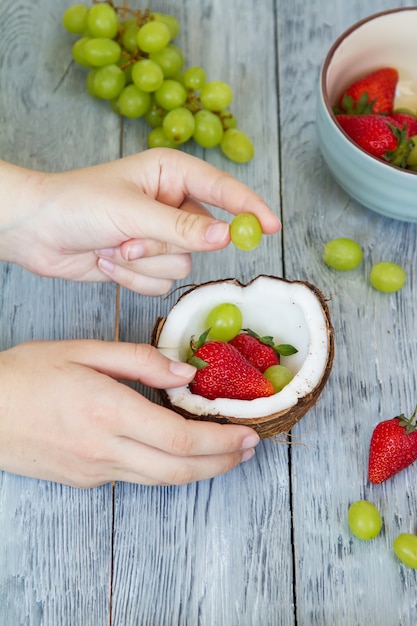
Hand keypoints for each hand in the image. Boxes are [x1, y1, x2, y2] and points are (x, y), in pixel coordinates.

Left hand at [0, 149, 279, 294]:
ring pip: (181, 265)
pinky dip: (133, 279)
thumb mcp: (132, 212)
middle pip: (202, 238)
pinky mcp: (146, 263)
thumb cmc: (77, 204)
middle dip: (162, 245)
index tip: (271, 227)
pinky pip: (161, 283)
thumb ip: (182, 228)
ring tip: (113, 247)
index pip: (223, 190)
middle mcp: (172, 204)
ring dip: (144, 263)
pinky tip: (108, 261)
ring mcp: (159, 236)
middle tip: (130, 238)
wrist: (36, 232)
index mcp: (171, 173)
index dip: (249, 208)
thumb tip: (227, 236)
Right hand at [0, 340, 259, 486]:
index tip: (247, 433)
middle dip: (222, 462)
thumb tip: (185, 374)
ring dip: (202, 470)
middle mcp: (105, 449)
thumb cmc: (28, 374)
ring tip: (227, 455)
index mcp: (107, 411)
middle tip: (250, 448)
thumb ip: (140, 360)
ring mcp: (95, 470)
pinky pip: (137, 477)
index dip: (220, 441)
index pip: (180, 438)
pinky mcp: (85, 480)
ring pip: (162, 480)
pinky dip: (168, 469)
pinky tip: (179, 453)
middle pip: (179, 469)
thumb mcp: (83, 350)